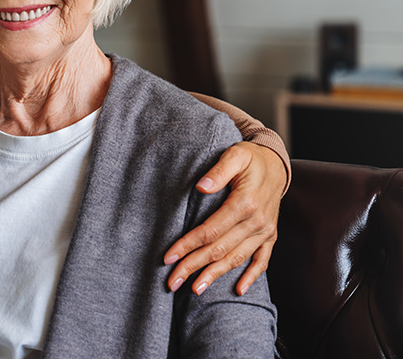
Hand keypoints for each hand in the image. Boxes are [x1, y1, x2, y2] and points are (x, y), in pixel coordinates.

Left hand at [163, 142, 285, 295]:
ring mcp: (265, 231)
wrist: (277, 164)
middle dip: (193, 266)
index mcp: (245, 203)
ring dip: (215, 275)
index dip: (187, 245)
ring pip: (237, 258)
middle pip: (219, 249)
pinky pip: (262, 260)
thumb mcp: (235, 155)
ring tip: (195, 289)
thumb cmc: (250, 158)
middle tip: (172, 281)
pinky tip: (238, 290)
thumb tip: (201, 186)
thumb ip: (219, 170)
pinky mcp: (270, 236)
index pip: (210, 230)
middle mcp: (256, 221)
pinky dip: (251, 276)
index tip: (168, 257)